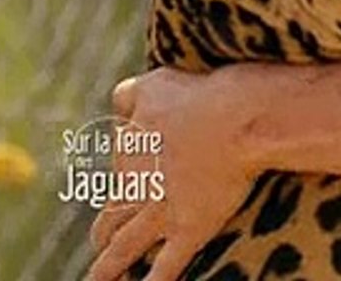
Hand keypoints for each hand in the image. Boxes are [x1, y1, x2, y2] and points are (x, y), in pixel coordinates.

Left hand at [87, 68, 257, 280]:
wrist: (240, 117)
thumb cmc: (205, 92)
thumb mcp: (157, 80)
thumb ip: (130, 95)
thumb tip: (115, 106)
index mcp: (130, 143)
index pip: (120, 152)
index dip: (132, 155)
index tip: (143, 158)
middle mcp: (138, 181)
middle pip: (112, 210)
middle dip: (105, 228)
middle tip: (100, 240)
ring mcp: (161, 209)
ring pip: (125, 243)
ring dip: (110, 264)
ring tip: (100, 279)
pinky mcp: (190, 228)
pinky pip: (167, 266)